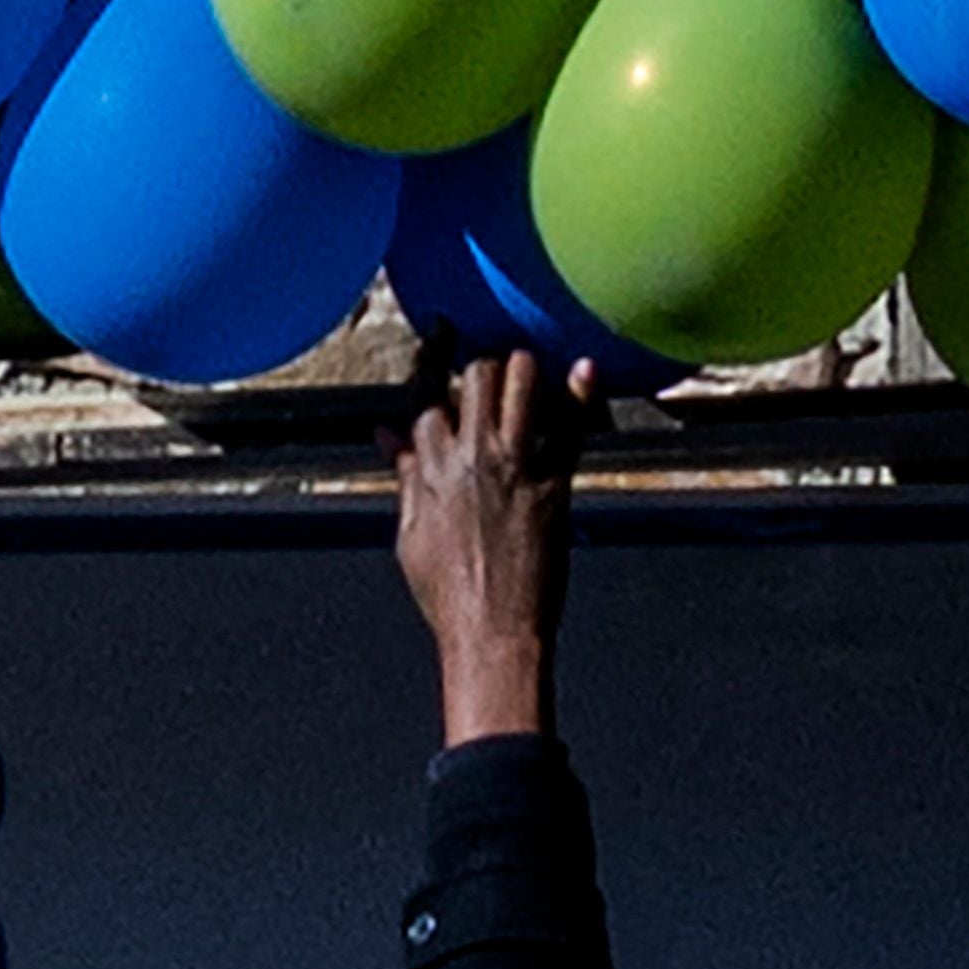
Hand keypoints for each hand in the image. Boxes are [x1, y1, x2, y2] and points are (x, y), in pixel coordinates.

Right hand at [389, 347, 595, 746]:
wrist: (492, 630)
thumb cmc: (445, 590)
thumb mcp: (409, 533)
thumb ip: (404, 476)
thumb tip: (385, 433)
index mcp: (429, 472)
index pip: (425, 399)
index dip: (432, 366)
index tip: (441, 339)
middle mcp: (471, 459)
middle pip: (475, 377)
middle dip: (482, 364)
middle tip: (491, 370)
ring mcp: (516, 467)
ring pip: (520, 382)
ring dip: (523, 366)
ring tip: (526, 368)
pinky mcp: (555, 482)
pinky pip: (570, 425)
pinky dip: (579, 392)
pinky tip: (583, 368)